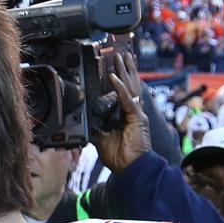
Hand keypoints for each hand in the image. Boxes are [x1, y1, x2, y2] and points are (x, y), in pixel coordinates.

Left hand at [94, 51, 151, 171]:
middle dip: (125, 69)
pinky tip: (113, 76)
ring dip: (124, 71)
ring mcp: (136, 114)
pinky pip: (126, 100)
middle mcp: (133, 112)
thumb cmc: (120, 157)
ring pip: (130, 87)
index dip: (120, 79)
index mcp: (126, 116)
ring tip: (120, 57)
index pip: (123, 92)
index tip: (114, 67)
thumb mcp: (102, 139)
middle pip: (129, 85)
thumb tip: (86, 122)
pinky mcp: (137, 118)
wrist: (130, 168)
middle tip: (120, 54)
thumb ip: (97, 128)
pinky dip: (119, 88)